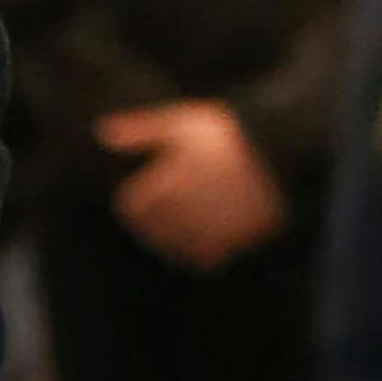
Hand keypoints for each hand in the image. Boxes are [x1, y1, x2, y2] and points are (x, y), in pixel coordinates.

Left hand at [99, 101, 285, 271]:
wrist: (279, 143)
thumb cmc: (224, 131)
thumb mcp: (180, 122)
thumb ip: (141, 131)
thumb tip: (102, 134)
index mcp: (169, 178)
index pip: (132, 206)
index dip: (130, 205)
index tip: (134, 202)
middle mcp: (188, 206)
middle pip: (152, 231)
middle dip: (148, 226)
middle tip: (154, 221)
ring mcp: (213, 224)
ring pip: (176, 249)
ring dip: (171, 243)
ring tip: (176, 232)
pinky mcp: (238, 236)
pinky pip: (208, 257)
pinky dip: (199, 254)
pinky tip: (201, 240)